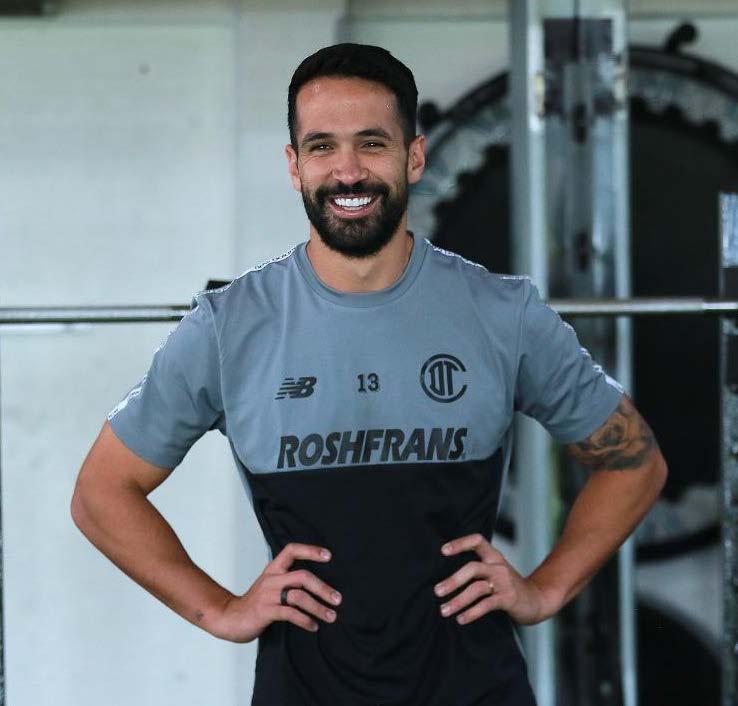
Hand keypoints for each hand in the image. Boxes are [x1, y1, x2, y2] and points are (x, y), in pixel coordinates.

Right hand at [212, 543, 341, 642]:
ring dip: (318, 607)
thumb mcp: (271, 584)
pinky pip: (290, 614)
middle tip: (338, 599)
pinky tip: (313, 626)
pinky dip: (305, 620)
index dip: (310, 550)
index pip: (292, 550)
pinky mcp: (265, 611)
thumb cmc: (257, 602)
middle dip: (322, 588)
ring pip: (298, 596)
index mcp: (273, 568)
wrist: (230, 617)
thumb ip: (288, 580)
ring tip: (331, 616)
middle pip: (302, 576)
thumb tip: (317, 583)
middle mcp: (272, 578)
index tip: (329, 556)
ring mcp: (268, 595)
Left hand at [434, 533, 551, 625]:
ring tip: (444, 610)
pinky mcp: (508, 599)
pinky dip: (471, 612)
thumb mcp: (495, 571)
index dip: (460, 543)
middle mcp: (498, 566)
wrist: (538, 599)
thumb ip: (477, 570)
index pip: (477, 541)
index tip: (443, 551)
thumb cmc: (508, 586)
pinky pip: (486, 605)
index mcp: (494, 556)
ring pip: (477, 588)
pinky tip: (461, 619)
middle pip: (472, 568)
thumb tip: (446, 579)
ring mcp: (504, 582)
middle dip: (453, 580)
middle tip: (437, 591)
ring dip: (458, 600)